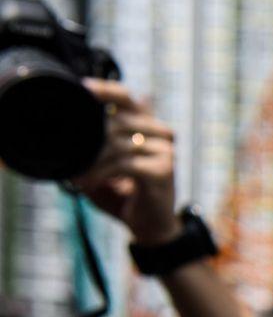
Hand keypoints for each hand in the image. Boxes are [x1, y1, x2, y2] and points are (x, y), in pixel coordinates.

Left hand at [70, 80, 179, 247]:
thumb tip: (63, 127)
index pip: (125, 97)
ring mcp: (165, 151)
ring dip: (90, 160)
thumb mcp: (103, 165)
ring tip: (73, 172)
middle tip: (65, 150)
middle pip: (117, 120)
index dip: (104, 90)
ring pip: (118, 143)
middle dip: (88, 137)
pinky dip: (100, 173)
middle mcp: (159, 134)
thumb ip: (92, 143)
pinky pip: (124, 164)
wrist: (151, 228)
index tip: (80, 88)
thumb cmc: (124, 195)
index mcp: (146, 126)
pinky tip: (86, 183)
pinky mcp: (163, 171)